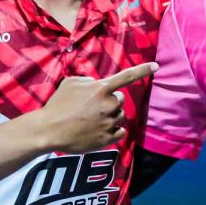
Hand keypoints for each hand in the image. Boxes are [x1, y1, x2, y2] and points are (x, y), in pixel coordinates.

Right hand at [36, 62, 158, 154]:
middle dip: (110, 102)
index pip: (127, 77)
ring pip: (120, 116)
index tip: (156, 66)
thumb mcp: (71, 83)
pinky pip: (120, 132)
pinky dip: (113, 131)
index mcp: (101, 89)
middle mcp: (109, 104)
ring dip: (110, 116)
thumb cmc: (58, 104)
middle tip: (92, 108)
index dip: (143, 70)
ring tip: (90, 121)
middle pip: (120, 100)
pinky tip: (98, 131)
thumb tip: (97, 84)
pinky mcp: (108, 138)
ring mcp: (109, 122)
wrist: (49, 130)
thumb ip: (88, 80)